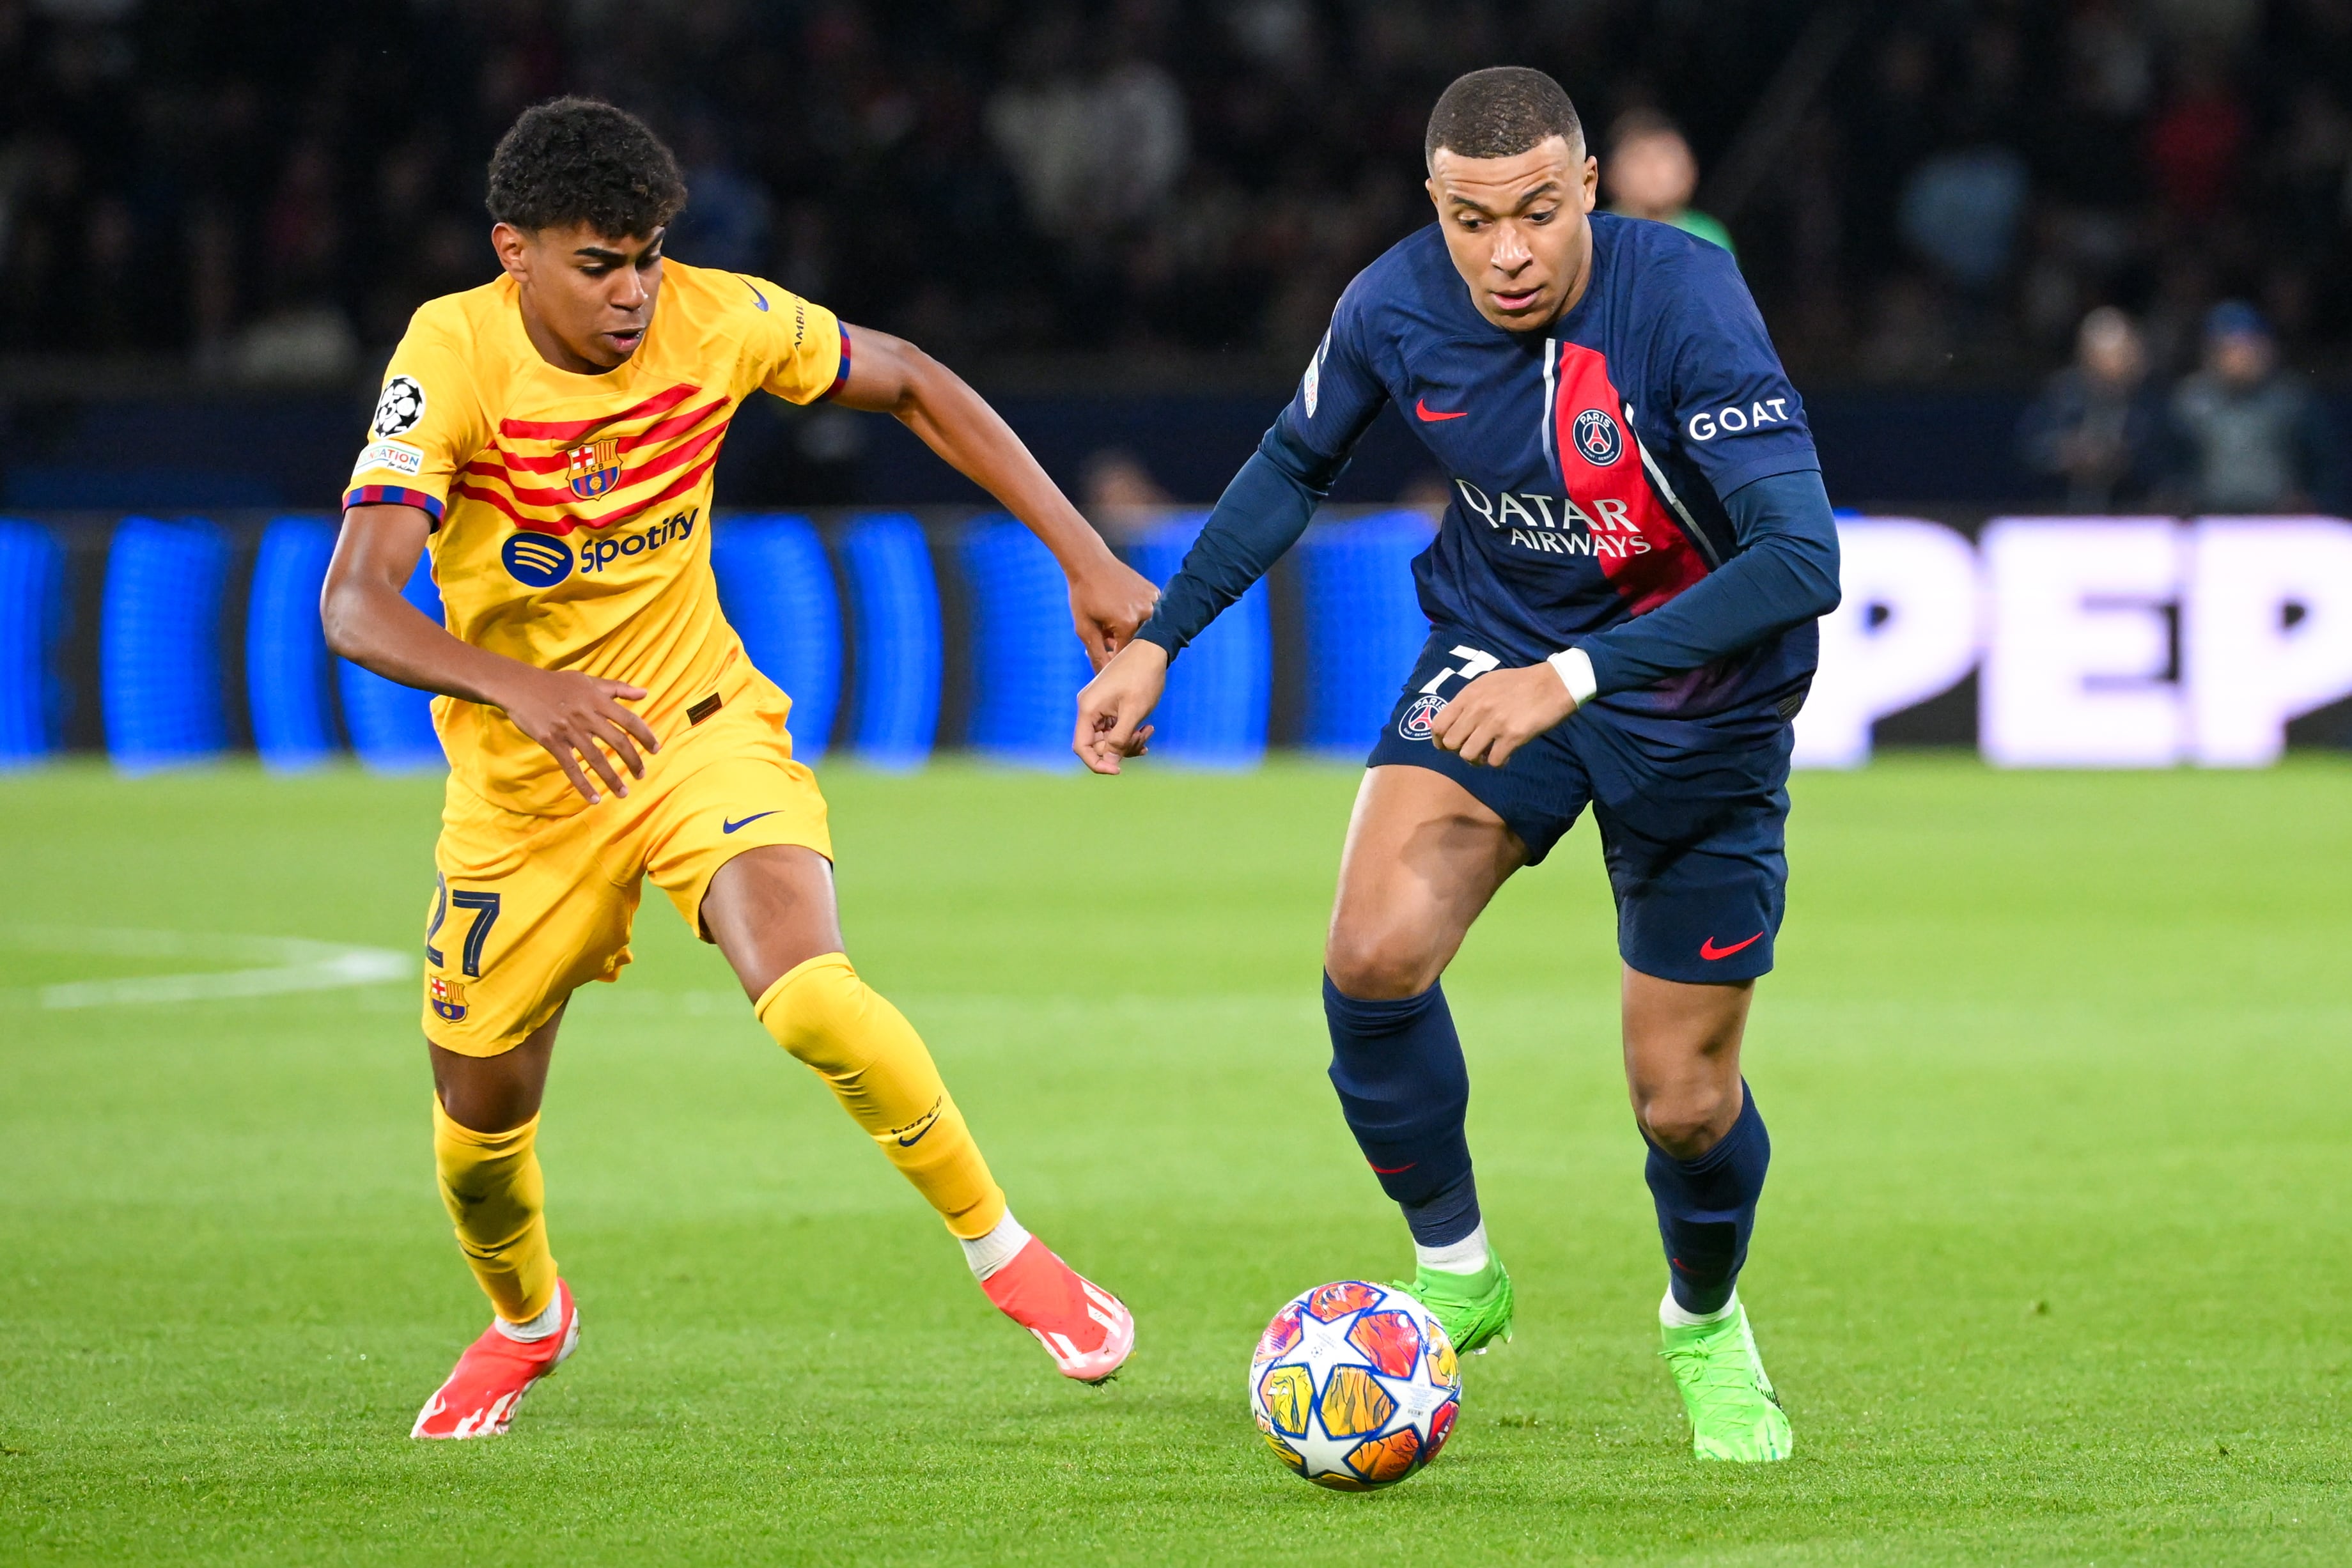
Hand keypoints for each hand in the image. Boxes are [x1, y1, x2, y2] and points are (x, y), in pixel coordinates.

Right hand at [490, 665, 660, 803]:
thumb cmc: (556, 683)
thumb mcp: (588, 681)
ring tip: (623, 793)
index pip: (630, 720)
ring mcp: (569, 729)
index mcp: (598, 700)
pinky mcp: (552, 741)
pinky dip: (583, 785)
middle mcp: (587, 716)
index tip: (656, 750)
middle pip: (618, 742)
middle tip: (641, 775)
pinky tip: (594, 799)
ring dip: (612, 778)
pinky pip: (571, 767)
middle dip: (633, 761)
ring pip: (596, 758)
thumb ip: (617, 688)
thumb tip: (645, 693)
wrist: (519, 685)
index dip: (645, 736)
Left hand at [1067, 559, 1160, 670]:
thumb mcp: (1084, 628)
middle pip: (1138, 643)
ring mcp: (1154, 600)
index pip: (1127, 656)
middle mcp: (1146, 613)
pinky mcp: (1155, 592)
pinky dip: (1138, 617)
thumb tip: (1103, 677)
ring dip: (1130, 630)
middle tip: (1106, 633)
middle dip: (1122, 643)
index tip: (1103, 651)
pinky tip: (1121, 608)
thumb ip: (1096, 655)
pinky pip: (1150, 614)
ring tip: (1111, 618)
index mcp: (1128, 624)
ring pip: (1146, 629)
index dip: (1114, 658)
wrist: (1090, 562)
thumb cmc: (1083, 595)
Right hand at [1072, 638, 1166, 774]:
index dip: (1097, 763)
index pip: (1082, 747)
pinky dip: (1128, 731)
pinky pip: (1114, 726)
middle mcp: (1088, 708)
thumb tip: (1110, 764)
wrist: (1152, 650)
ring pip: (1107, 737)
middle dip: (1119, 749)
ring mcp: (1098, 705)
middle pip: (1096, 744)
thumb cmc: (1143, 678)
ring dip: (1128, 741)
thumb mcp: (1133, 712)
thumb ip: (1119, 740)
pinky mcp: (1108, 703)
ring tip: (1147, 732)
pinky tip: (1146, 728)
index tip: (1118, 770)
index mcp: (1088, 709)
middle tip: (1143, 740)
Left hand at [1429, 663, 1577, 767]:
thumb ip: (1470, 700)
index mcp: (1469, 695)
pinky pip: (1493, 761)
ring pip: (1468, 755)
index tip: (1447, 746)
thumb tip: (1456, 720)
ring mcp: (1494, 723)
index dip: (1439, 740)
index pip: (1438, 724)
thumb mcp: (1488, 683)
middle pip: (1451, 743)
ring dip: (1477, 760)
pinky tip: (1506, 754)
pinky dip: (1498, 761)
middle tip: (1473, 749)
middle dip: (1458, 751)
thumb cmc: (1521, 682)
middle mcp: (1477, 709)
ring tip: (1488, 754)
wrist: (1554, 683)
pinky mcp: (1513, 736)